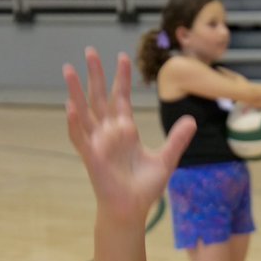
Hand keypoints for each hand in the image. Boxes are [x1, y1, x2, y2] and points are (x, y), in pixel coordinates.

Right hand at [63, 48, 194, 225]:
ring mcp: (98, 143)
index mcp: (125, 131)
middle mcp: (109, 133)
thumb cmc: (144, 187)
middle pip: (100, 97)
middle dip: (95, 75)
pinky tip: (71, 106)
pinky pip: (80, 137)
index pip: (121, 98)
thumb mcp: (166, 159)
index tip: (123, 57)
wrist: (132, 209)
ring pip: (85, 112)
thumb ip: (177, 139)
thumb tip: (191, 120)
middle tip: (90, 50)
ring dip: (76, 91)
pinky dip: (75, 122)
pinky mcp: (92, 157)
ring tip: (69, 70)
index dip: (121, 78)